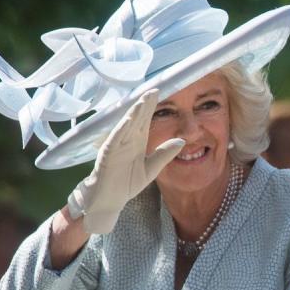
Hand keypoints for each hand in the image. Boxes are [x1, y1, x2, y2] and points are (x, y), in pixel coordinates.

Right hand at [66, 90, 183, 233]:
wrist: (109, 201)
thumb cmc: (126, 183)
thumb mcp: (151, 169)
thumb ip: (164, 154)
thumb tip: (181, 141)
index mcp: (137, 142)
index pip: (146, 120)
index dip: (152, 107)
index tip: (161, 92)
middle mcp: (127, 140)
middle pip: (137, 119)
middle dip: (144, 104)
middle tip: (154, 89)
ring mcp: (116, 146)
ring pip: (126, 126)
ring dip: (133, 113)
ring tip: (142, 100)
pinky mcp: (107, 155)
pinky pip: (114, 140)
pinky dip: (120, 131)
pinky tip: (127, 121)